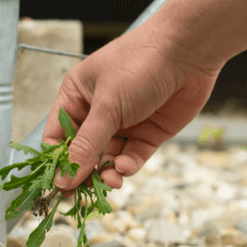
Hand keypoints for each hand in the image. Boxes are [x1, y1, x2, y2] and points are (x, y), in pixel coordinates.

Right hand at [42, 24, 220, 191]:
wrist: (190, 50)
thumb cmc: (140, 64)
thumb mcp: (107, 106)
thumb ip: (86, 145)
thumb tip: (62, 179)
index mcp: (76, 97)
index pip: (57, 136)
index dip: (56, 162)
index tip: (58, 184)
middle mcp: (97, 112)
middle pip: (81, 153)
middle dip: (82, 173)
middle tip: (81, 197)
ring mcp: (123, 124)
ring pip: (106, 159)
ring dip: (106, 173)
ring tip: (111, 181)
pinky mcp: (147, 133)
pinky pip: (131, 157)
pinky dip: (127, 166)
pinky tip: (126, 167)